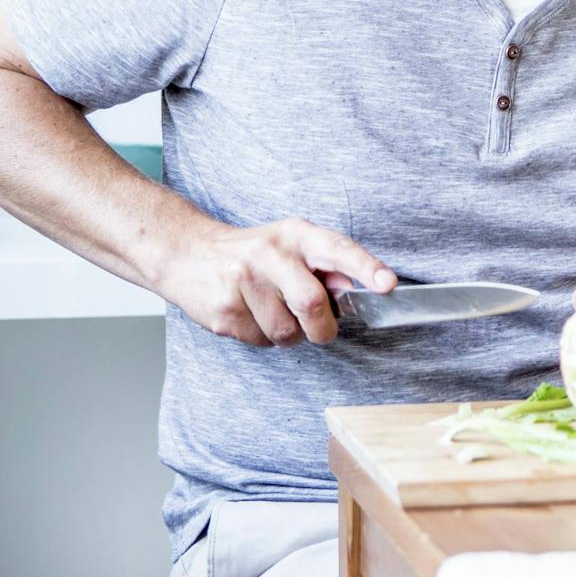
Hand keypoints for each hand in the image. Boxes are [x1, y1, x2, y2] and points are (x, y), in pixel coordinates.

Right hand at [157, 216, 396, 346]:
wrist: (188, 254)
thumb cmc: (253, 254)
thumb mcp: (291, 245)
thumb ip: (325, 266)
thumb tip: (356, 287)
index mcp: (296, 235)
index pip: (337, 249)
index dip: (365, 267)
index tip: (387, 284)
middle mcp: (269, 253)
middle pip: (312, 303)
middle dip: (322, 328)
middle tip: (320, 330)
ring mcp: (243, 281)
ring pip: (286, 332)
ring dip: (288, 335)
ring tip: (273, 313)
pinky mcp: (224, 310)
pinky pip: (260, 341)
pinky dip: (263, 338)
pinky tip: (250, 316)